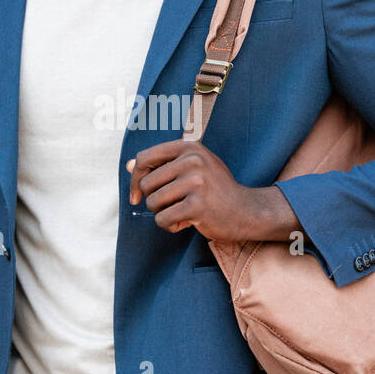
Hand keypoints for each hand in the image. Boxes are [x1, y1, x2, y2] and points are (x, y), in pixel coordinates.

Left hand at [126, 139, 302, 242]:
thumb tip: (128, 165)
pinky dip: (170, 226)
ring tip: (183, 213)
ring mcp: (196, 182)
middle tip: (175, 205)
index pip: (145, 158)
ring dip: (163, 214)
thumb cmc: (216, 190)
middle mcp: (193, 160)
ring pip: (153, 202)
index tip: (138, 195)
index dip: (136, 178)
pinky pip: (163, 219)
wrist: (246, 211)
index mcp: (189, 147)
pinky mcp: (197, 205)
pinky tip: (188, 223)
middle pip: (147, 183)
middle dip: (155, 200)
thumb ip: (161, 166)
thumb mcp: (191, 170)